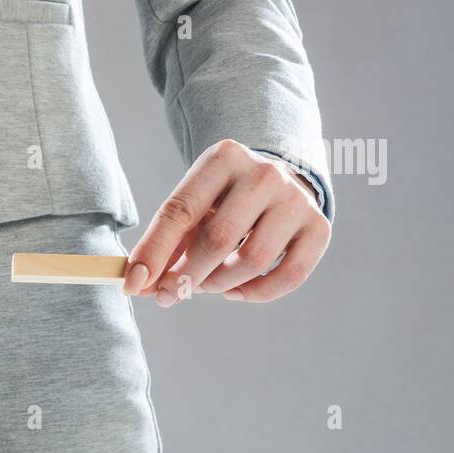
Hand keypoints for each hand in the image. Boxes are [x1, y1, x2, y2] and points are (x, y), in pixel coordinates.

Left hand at [122, 139, 330, 303]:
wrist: (279, 180)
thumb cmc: (222, 199)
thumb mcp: (192, 204)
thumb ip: (166, 241)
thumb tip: (139, 284)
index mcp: (223, 158)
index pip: (180, 211)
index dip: (154, 252)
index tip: (134, 284)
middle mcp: (264, 173)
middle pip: (217, 239)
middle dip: (186, 276)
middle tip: (170, 294)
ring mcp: (296, 199)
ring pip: (252, 261)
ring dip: (220, 284)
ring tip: (208, 284)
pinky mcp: (319, 227)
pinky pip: (289, 276)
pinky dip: (257, 293)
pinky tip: (236, 291)